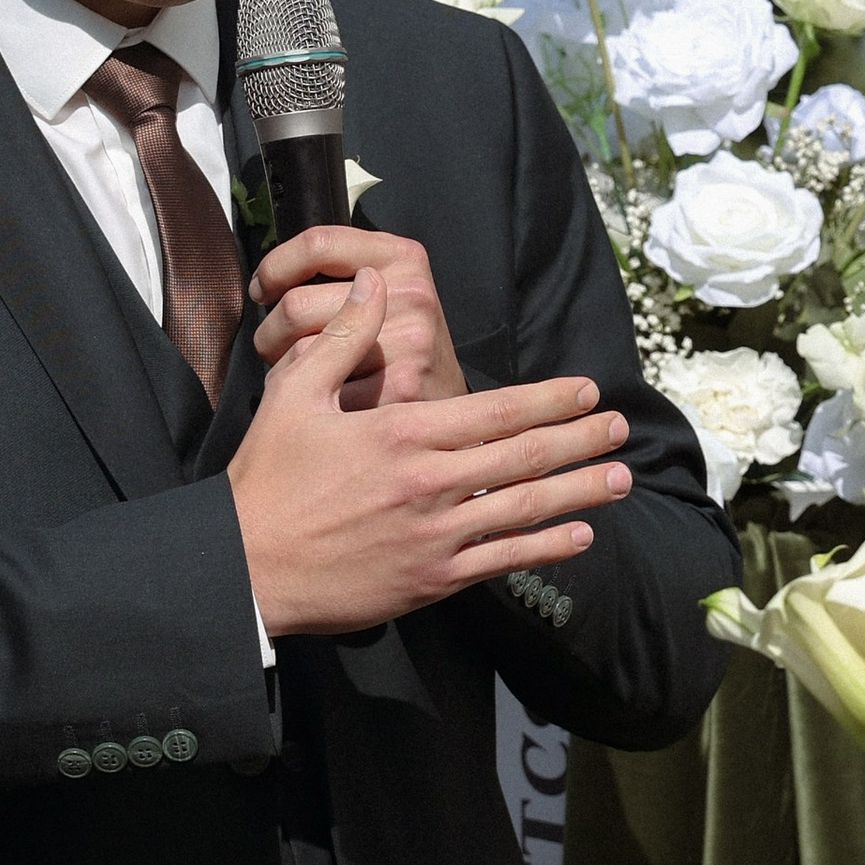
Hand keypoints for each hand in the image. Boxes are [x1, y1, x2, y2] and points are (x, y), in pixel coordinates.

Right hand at [226, 274, 629, 637]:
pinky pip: (502, 561)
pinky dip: (545, 547)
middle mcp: (429, 484)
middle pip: (524, 456)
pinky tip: (579, 536)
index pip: (495, 410)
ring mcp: (435, 537)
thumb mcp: (294, 396)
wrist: (244, 568)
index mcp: (401, 433)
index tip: (586, 389)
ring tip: (621, 477)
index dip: (549, 399)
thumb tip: (374, 284)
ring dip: (579, 491)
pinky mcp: (431, 581)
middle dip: (580, 439)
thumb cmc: (267, 480)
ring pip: (524, 508)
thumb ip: (343, 338)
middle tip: (621, 426)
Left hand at [250, 223, 461, 408]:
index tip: (263, 289)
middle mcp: (411, 293)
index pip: (318, 243)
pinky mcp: (401, 386)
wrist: (453, 404)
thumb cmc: (404, 344)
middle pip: (297, 304)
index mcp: (403, 257)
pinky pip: (323, 391)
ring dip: (283, 368)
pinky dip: (311, 401)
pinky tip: (322, 401)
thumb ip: (342, 271)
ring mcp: (409, 340)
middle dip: (270, 332)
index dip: (275, 267)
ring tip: (295, 374)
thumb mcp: (388, 288)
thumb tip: (268, 279)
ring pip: (302, 352)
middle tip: (275, 346)